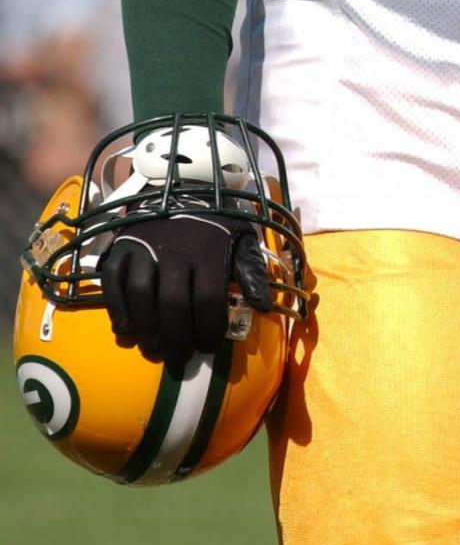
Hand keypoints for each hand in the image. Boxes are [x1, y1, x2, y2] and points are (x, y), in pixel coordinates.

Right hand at [99, 210, 272, 362]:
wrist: (178, 188)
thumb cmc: (213, 222)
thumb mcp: (240, 237)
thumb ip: (252, 271)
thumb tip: (262, 307)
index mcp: (209, 251)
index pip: (209, 300)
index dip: (209, 330)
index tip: (208, 347)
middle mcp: (176, 250)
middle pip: (173, 303)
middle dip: (176, 338)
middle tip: (178, 357)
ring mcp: (145, 247)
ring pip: (140, 294)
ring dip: (146, 328)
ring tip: (153, 348)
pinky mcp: (121, 246)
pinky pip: (112, 280)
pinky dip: (116, 307)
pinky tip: (126, 328)